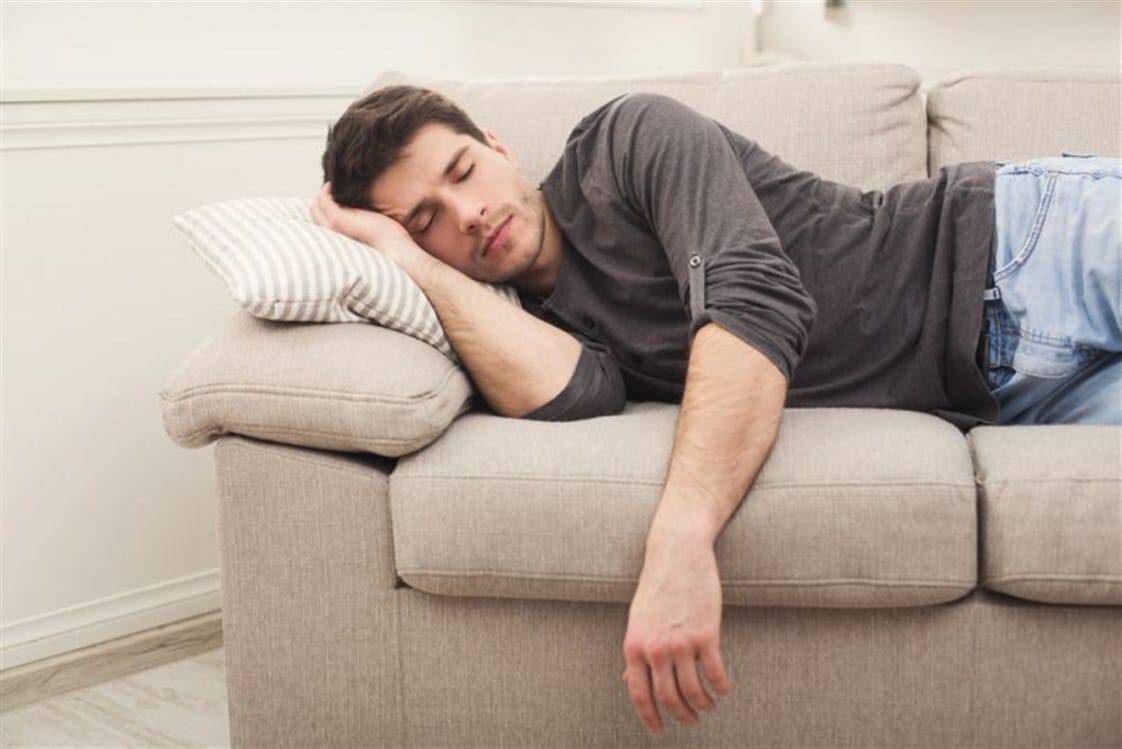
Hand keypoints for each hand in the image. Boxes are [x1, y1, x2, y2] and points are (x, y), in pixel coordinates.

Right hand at [310, 182, 422, 267]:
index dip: (322, 208)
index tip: (330, 196)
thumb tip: (359, 210)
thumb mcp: (367, 227)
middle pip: (314, 214)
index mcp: (338, 239)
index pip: (320, 222)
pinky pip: (323, 201)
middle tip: (328, 189)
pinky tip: (331, 185)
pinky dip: (325, 191)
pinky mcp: (337, 220)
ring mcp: (333, 228)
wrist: (393, 247)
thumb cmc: (386, 238)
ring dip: (320, 194)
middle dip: (318, 199)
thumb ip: (357, 220)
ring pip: (315, 207)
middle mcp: (332, 236)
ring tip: (329, 185)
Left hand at [622, 530, 730, 735]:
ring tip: (709, 707)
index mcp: (634, 646)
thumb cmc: (657, 586)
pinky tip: (724, 689)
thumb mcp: (637, 620)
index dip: (650, 718)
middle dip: (682, 716)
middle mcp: (654, 648)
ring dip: (703, 705)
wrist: (677, 553)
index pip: (639, 694)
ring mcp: (680, 642)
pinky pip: (715, 674)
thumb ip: (635, 651)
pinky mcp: (706, 634)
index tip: (659, 731)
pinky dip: (721, 688)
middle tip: (692, 722)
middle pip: (668, 698)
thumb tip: (626, 680)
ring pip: (693, 691)